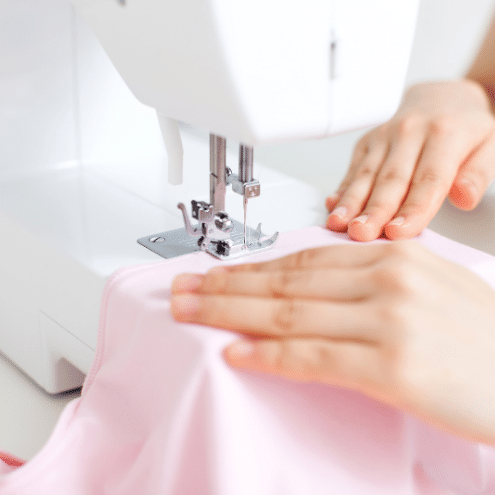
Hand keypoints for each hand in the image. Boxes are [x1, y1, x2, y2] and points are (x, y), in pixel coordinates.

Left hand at [171, 243, 494, 444]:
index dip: (250, 268)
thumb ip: (365, 280)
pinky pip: (313, 357)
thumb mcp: (421, 286)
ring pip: (289, 314)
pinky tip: (237, 353)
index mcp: (391, 256)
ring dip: (231, 314)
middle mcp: (386, 280)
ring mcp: (389, 321)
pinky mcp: (392, 367)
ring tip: (191, 315)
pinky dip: (269, 355)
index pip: (301, 260)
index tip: (214, 274)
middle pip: (285, 281)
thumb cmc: (476, 335)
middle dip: (225, 286)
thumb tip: (309, 286)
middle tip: (183, 289)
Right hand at [326, 80, 494, 240]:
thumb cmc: (464, 128)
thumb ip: (479, 172)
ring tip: (339, 223)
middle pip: (391, 179)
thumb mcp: (490, 144)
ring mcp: (385, 137)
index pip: (428, 179)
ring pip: (366, 174)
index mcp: (446, 134)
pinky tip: (333, 206)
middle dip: (374, 209)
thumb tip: (465, 197)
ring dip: (351, 202)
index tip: (399, 231)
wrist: (441, 98)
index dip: (412, 208)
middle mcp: (411, 132)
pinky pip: (353, 168)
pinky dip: (342, 189)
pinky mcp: (367, 142)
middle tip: (361, 233)